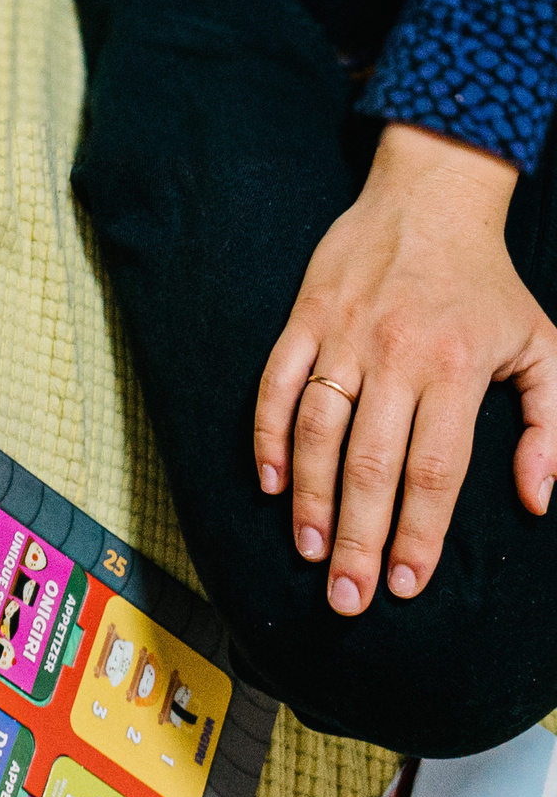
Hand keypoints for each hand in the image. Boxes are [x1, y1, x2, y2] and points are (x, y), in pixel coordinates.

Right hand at [255, 122, 556, 614]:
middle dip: (359, 539)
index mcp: (459, 370)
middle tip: (349, 599)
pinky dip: (268, 435)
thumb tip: (537, 499)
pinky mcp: (305, 320)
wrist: (431, 198)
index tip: (407, 585)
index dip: (419, 533)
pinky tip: (270, 482)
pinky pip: (277, 385)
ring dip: (308, 498)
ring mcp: (344, 338)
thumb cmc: (488, 283)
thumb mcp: (542, 347)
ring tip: (310, 552)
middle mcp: (398, 357)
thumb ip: (551, 427)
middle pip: (371, 465)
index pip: (435, 470)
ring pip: (316, 431)